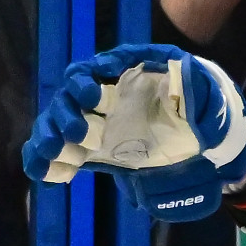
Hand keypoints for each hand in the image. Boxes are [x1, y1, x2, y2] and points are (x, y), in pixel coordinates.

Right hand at [23, 45, 245, 224]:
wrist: (197, 134)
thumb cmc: (196, 105)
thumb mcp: (201, 92)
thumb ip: (193, 85)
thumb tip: (186, 76)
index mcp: (124, 76)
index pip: (97, 69)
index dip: (89, 79)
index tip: (94, 94)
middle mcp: (102, 96)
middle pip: (71, 97)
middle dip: (69, 113)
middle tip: (79, 132)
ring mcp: (93, 122)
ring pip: (59, 123)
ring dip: (51, 137)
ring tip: (54, 153)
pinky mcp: (89, 148)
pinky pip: (60, 153)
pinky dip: (45, 162)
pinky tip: (44, 176)